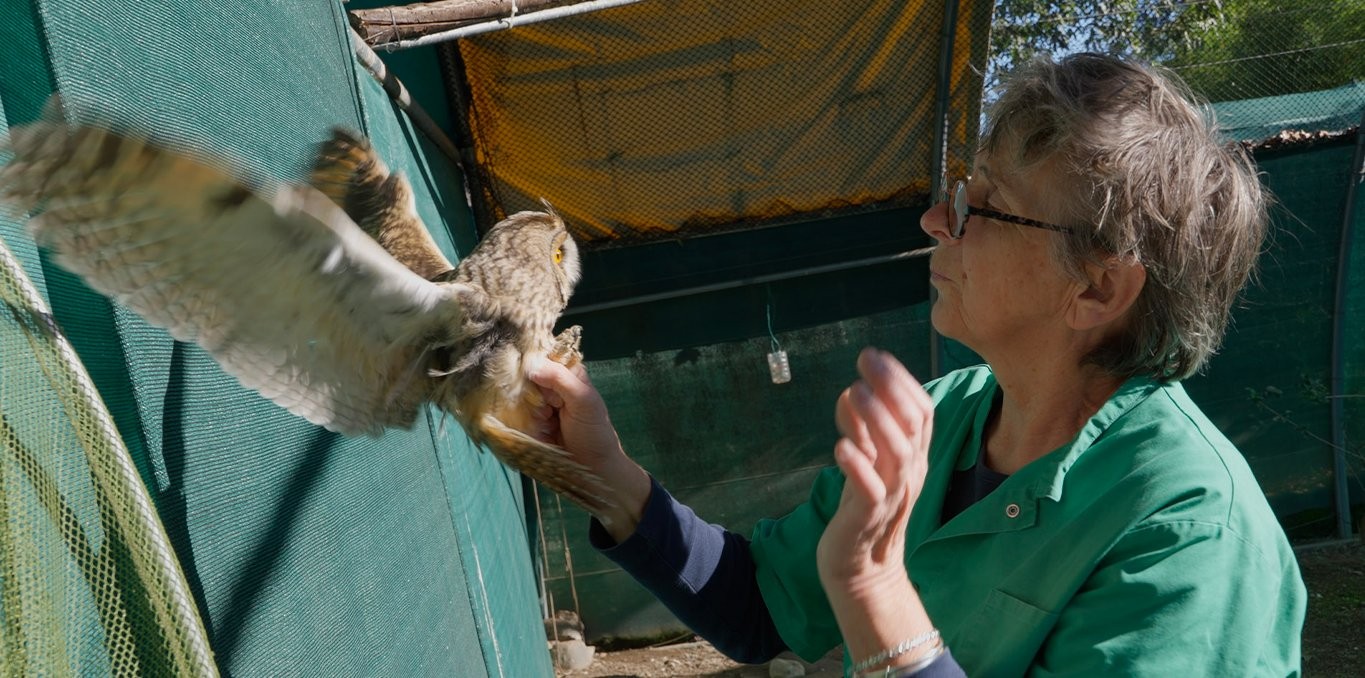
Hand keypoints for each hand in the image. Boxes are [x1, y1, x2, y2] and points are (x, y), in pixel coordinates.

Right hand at [528, 358, 650, 538]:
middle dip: (532, 396)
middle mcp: (552, 387)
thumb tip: (532, 366)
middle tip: (548, 412)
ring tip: (549, 427)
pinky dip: (528, 428)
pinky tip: (543, 435)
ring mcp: (540, 406)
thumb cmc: (595, 433)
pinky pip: (518, 420)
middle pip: (525, 379)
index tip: (534, 380)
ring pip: (519, 400)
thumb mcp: (584, 401)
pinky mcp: (532, 425)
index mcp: (568, 374)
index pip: (543, 358)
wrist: (593, 470)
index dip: (534, 367)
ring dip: (532, 416)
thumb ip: (561, 379)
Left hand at [816, 348, 936, 667]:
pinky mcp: (868, 519)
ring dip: (877, 420)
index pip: (922, 411)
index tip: (876, 356)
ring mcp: (892, 497)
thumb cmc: (862, 509)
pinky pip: (870, 491)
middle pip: (913, 425)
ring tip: (857, 392)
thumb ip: (861, 430)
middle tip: (867, 360)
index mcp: (913, 458)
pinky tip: (841, 447)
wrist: (861, 570)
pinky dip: (858, 467)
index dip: (902, 381)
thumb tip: (853, 391)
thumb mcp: (866, 463)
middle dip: (892, 388)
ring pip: (896, 454)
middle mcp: (909, 474)